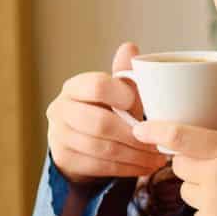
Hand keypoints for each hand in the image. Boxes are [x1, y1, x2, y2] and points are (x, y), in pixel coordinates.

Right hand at [46, 42, 170, 186]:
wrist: (81, 143)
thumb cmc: (106, 112)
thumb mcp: (117, 93)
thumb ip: (124, 74)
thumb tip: (130, 47)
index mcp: (75, 86)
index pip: (96, 86)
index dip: (121, 95)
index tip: (139, 105)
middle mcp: (60, 108)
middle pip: (99, 123)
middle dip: (134, 135)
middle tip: (157, 143)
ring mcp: (58, 135)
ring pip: (101, 147)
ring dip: (134, 155)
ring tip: (156, 158)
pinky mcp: (64, 158)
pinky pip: (98, 166)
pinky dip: (125, 168)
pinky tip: (143, 167)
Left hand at [130, 120, 216, 215]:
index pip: (181, 136)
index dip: (156, 130)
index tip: (140, 129)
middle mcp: (215, 175)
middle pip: (180, 165)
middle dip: (190, 165)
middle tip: (214, 168)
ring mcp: (211, 204)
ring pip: (188, 192)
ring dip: (200, 191)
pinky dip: (210, 215)